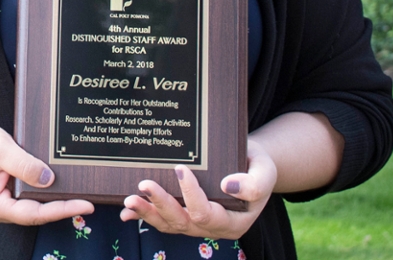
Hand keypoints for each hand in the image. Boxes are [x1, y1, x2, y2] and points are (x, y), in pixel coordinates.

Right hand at [0, 118, 93, 225]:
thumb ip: (25, 165)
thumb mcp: (0, 149)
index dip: (63, 210)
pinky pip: (26, 196)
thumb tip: (49, 179)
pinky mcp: (2, 193)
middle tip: (91, 199)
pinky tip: (58, 182)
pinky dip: (42, 190)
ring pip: (32, 205)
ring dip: (54, 199)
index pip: (35, 213)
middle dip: (62, 206)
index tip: (87, 204)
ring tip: (80, 192)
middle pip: (36, 213)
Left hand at [120, 139, 276, 239]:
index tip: (180, 168)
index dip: (191, 194)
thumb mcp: (266, 171)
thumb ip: (254, 184)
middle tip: (144, 184)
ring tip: (129, 200)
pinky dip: (143, 217)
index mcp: (233, 221)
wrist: (249, 166)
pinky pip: (162, 221)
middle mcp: (212, 227)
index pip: (206, 213)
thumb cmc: (256, 167)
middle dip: (161, 204)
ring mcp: (195, 224)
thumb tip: (229, 187)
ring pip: (169, 224)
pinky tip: (126, 212)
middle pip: (182, 221)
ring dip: (147, 213)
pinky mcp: (183, 216)